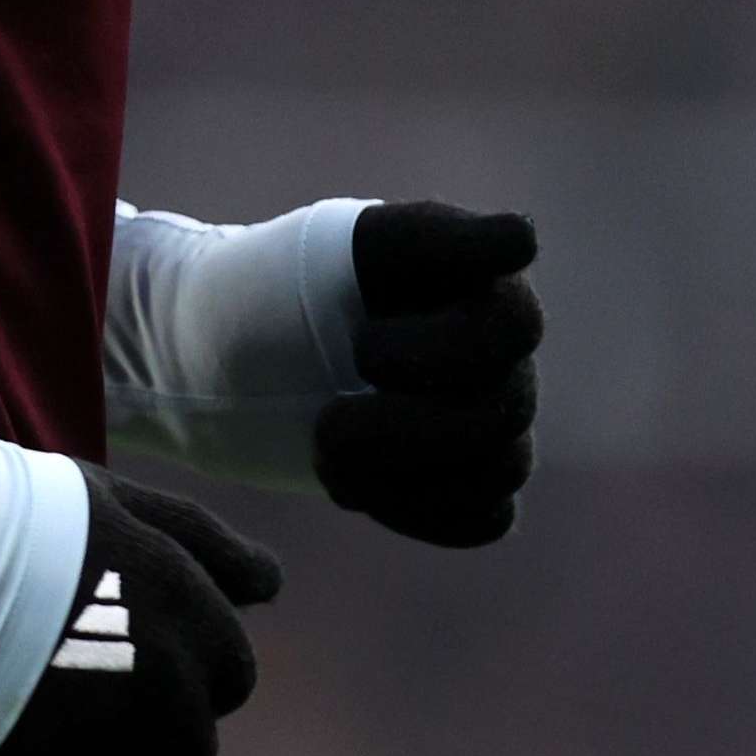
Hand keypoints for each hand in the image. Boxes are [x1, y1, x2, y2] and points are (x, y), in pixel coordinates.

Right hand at [0, 467, 285, 755]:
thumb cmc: (23, 520)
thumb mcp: (126, 504)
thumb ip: (209, 545)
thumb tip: (272, 585)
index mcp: (192, 617)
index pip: (234, 677)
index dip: (188, 664)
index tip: (135, 645)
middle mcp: (168, 689)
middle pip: (195, 744)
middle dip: (157, 721)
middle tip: (91, 683)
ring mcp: (113, 749)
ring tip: (61, 718)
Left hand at [315, 201, 540, 546]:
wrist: (230, 355)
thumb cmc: (283, 288)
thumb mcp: (341, 247)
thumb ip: (435, 239)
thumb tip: (525, 237)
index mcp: (482, 285)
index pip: (514, 327)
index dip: (438, 352)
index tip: (362, 348)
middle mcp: (502, 353)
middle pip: (503, 413)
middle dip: (403, 430)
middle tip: (326, 427)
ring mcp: (492, 421)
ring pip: (501, 468)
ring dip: (404, 473)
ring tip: (328, 454)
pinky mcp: (470, 483)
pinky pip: (486, 518)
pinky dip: (420, 510)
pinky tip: (359, 486)